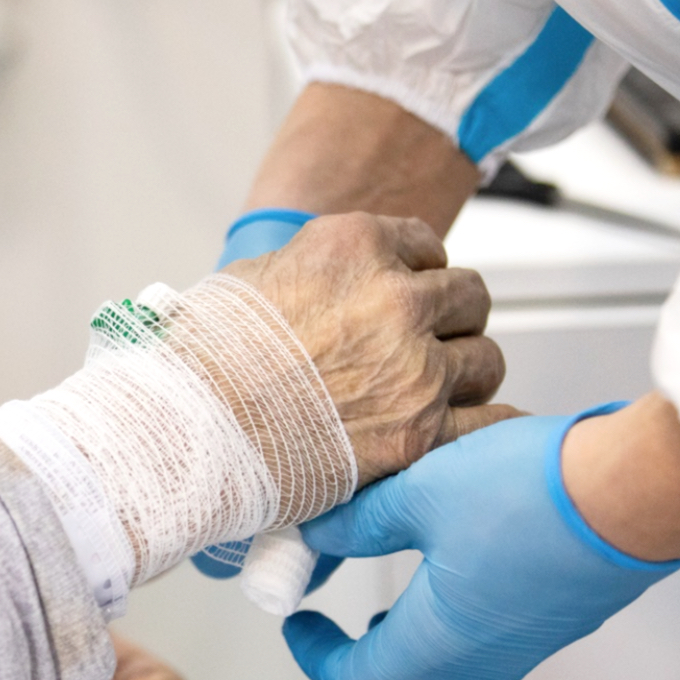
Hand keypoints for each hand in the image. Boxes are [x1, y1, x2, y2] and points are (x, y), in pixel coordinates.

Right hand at [227, 212, 516, 484]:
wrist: (189, 434)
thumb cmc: (202, 365)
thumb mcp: (250, 281)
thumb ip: (305, 270)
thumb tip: (315, 286)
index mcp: (353, 247)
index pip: (425, 245)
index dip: (416, 275)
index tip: (405, 296)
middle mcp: (394, 300)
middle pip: (468, 297)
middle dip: (450, 320)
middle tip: (427, 345)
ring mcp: (414, 369)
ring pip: (485, 358)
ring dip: (464, 374)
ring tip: (434, 392)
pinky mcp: (419, 434)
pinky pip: (489, 422)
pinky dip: (485, 425)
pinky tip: (472, 427)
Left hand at [285, 406, 679, 679]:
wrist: (641, 488)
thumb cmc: (530, 494)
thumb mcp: (417, 493)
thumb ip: (359, 523)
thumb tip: (317, 536)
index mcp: (439, 644)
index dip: (317, 657)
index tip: (299, 623)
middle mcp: (490, 660)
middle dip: (389, 673)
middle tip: (365, 625)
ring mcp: (536, 642)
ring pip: (474, 671)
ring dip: (434, 640)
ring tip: (418, 582)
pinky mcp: (570, 615)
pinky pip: (513, 637)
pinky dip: (479, 614)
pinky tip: (474, 552)